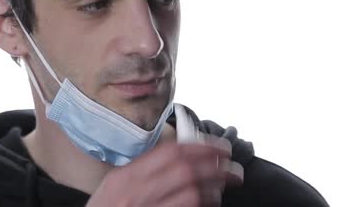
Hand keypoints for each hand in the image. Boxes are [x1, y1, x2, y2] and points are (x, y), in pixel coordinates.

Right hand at [86, 137, 243, 206]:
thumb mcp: (114, 187)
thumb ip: (141, 172)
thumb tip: (175, 159)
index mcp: (125, 177)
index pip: (169, 153)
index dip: (200, 146)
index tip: (218, 146)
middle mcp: (136, 191)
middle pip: (185, 169)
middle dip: (215, 164)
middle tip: (232, 164)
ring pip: (191, 192)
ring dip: (214, 186)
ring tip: (226, 183)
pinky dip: (203, 204)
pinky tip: (212, 201)